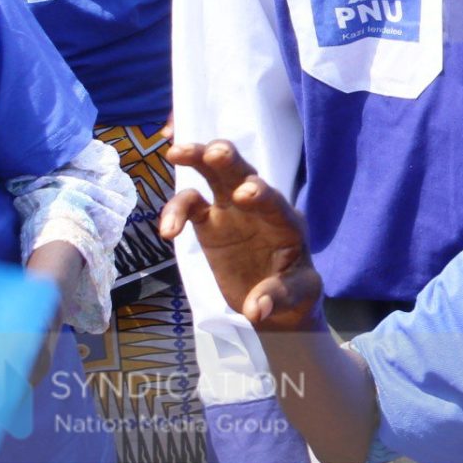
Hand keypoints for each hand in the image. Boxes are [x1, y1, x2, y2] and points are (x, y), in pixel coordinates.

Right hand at [158, 139, 321, 332]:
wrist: (275, 301)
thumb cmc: (293, 293)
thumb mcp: (295, 297)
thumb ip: (277, 297)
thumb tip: (257, 310)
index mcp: (286, 222)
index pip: (275, 203)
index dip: (261, 195)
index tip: (244, 194)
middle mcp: (259, 208)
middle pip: (243, 174)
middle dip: (229, 160)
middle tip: (214, 152)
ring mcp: (232, 210)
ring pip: (214, 175)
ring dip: (197, 158)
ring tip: (174, 151)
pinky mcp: (209, 221)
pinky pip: (190, 205)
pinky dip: (175, 210)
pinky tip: (167, 232)